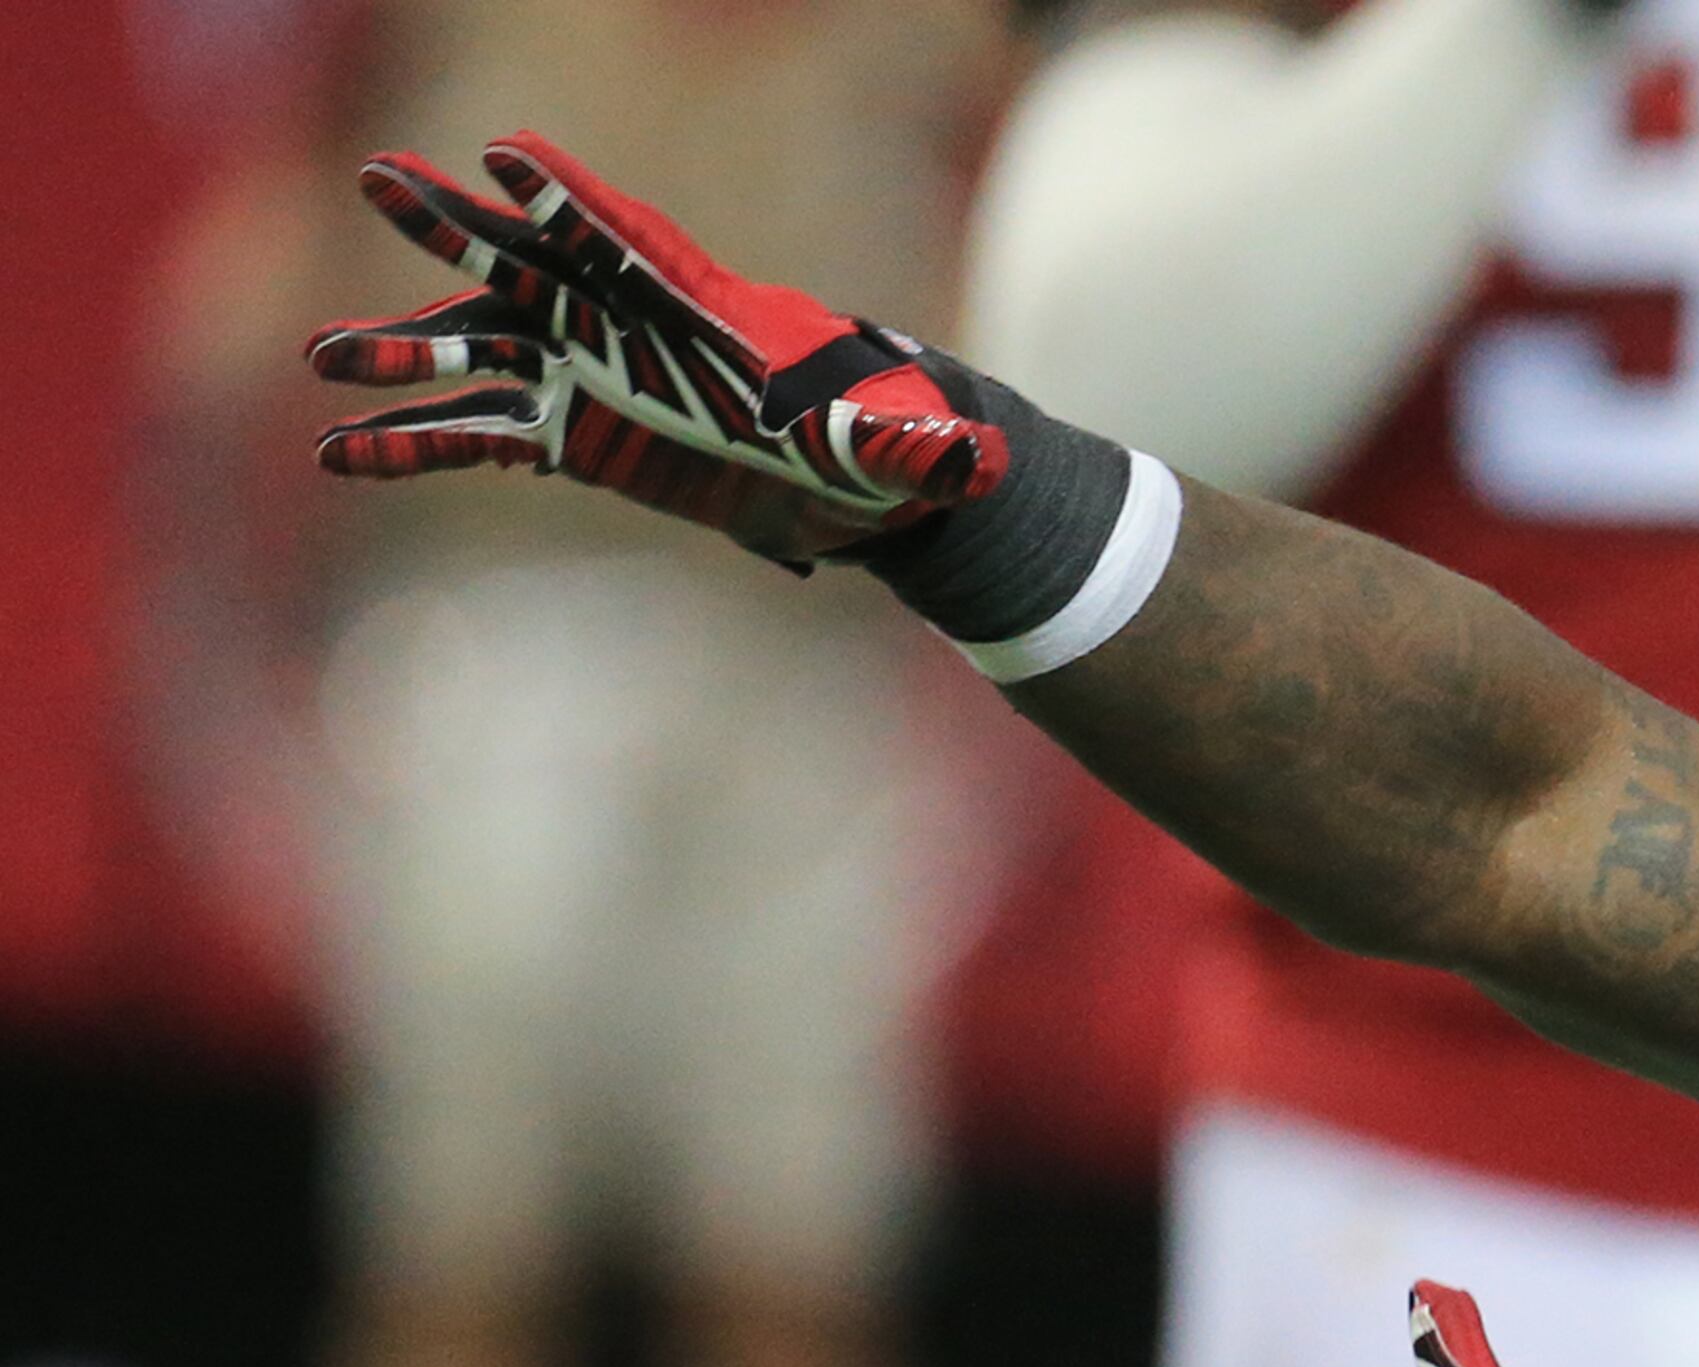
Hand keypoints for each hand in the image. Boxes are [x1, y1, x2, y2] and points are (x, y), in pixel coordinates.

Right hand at [305, 132, 1003, 561]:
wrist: (861, 484)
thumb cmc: (883, 448)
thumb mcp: (904, 449)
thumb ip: (927, 448)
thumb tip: (978, 457)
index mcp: (706, 317)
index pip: (631, 244)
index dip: (570, 203)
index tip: (506, 154)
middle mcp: (634, 333)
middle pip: (534, 269)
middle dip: (460, 227)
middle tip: (379, 176)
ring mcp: (597, 379)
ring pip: (486, 354)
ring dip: (409, 353)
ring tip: (323, 355)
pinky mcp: (580, 439)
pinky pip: (484, 437)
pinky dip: (420, 444)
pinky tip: (345, 454)